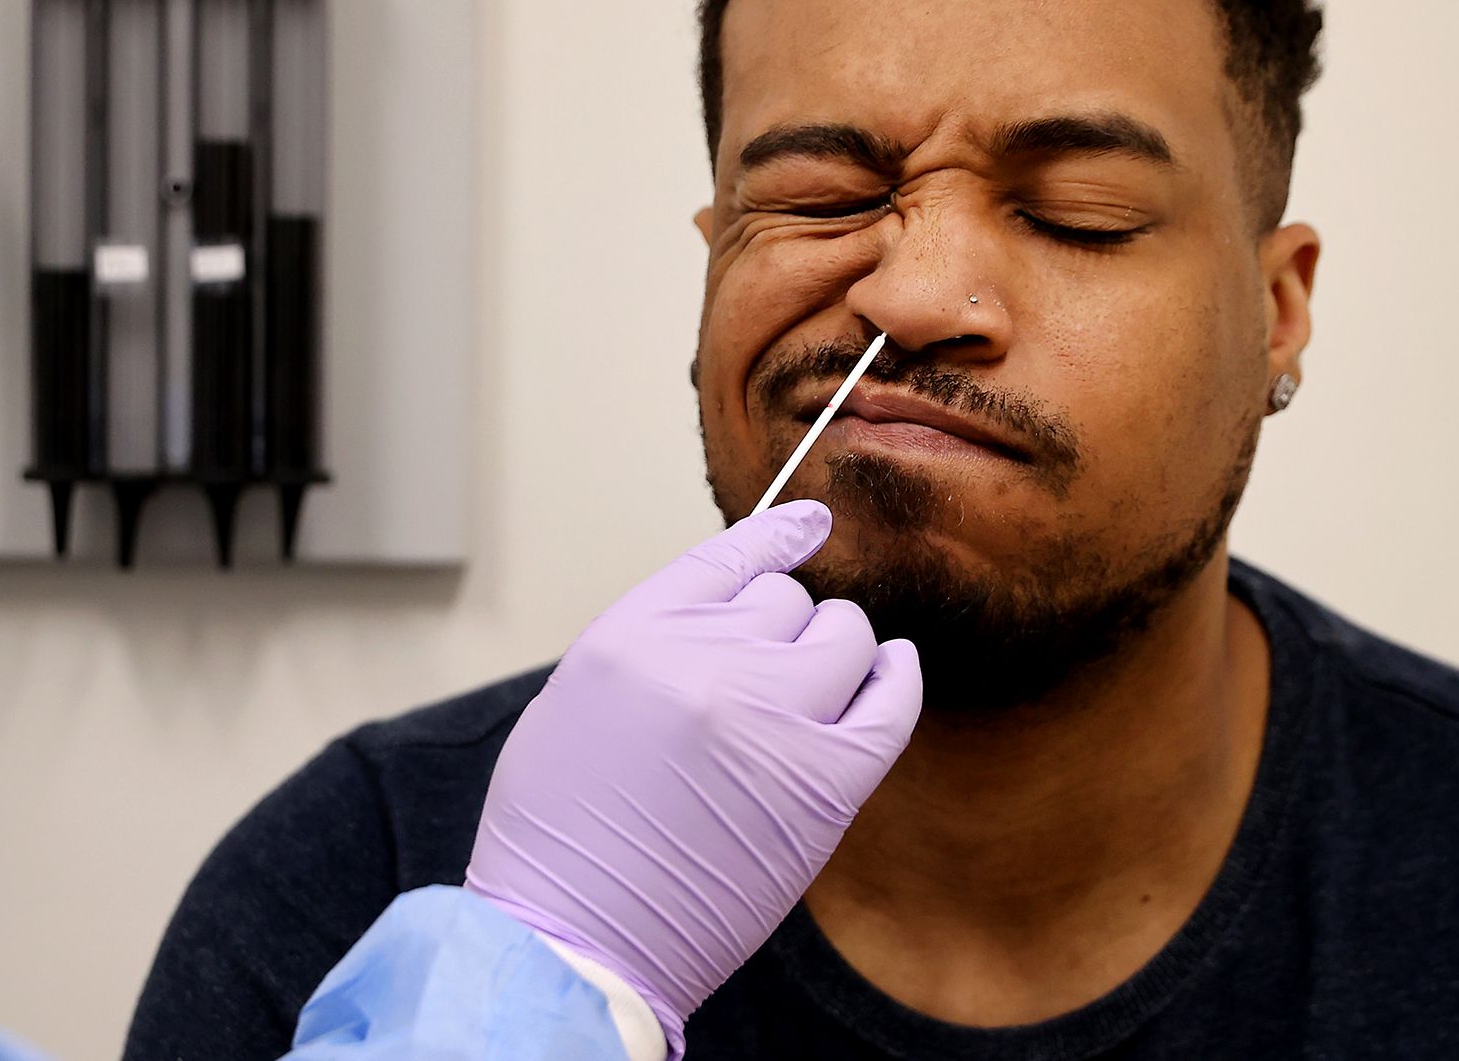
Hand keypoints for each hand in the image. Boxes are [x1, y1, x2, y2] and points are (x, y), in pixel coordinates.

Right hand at [464, 500, 923, 1054]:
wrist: (575, 937)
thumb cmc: (562, 837)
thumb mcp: (578, 700)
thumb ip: (655, 642)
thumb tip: (736, 610)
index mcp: (632, 634)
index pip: (727, 557)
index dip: (777, 537)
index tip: (809, 522)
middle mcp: (704, 660)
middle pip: (787, 598)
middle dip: (782, 628)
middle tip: (763, 678)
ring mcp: (770, 717)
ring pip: (844, 635)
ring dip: (835, 654)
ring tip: (810, 697)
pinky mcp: (824, 782)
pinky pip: (891, 699)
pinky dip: (897, 677)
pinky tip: (891, 673)